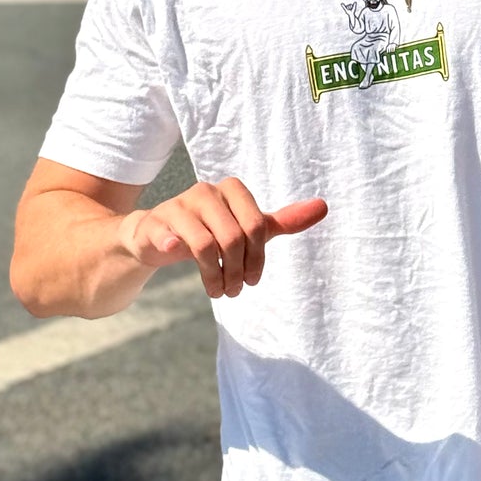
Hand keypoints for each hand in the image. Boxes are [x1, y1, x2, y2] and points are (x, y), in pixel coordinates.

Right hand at [119, 179, 327, 299]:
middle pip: (233, 237)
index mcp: (232, 189)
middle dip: (236, 271)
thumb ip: (284, 221)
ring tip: (217, 291)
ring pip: (206, 244)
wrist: (157, 237)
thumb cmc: (211, 231)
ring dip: (214, 276)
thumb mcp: (248, 227)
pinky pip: (170, 236)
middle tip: (235, 291)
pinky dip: (175, 249)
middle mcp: (206, 191)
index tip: (252, 279)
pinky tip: (177, 258)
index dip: (257, 258)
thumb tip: (324, 206)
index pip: (257, 226)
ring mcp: (179, 205)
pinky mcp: (156, 222)